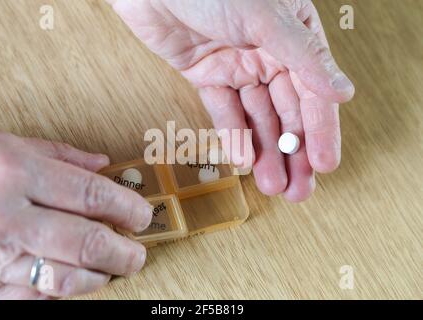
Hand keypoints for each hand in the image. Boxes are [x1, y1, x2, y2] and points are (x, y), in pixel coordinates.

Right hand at [0, 130, 151, 298]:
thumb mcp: (7, 146)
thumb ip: (60, 156)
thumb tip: (103, 165)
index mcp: (14, 173)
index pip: (93, 194)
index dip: (128, 208)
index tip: (142, 216)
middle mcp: (3, 217)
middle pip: (87, 243)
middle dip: (124, 253)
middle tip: (136, 254)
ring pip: (65, 279)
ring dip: (98, 277)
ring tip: (108, 269)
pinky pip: (35, 301)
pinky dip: (62, 292)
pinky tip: (70, 279)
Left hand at [108, 0, 354, 201]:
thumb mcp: (265, 17)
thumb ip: (303, 56)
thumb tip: (342, 92)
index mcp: (293, 36)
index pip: (313, 91)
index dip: (320, 130)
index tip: (324, 163)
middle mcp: (268, 53)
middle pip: (287, 112)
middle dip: (293, 152)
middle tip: (299, 189)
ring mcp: (237, 66)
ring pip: (257, 117)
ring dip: (265, 151)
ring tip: (273, 185)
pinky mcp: (208, 75)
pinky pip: (224, 110)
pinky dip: (233, 133)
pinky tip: (243, 159)